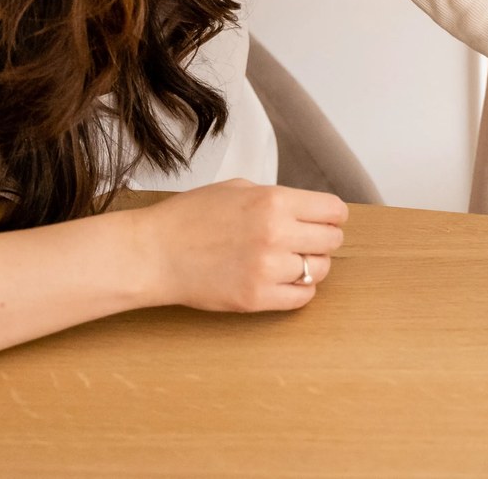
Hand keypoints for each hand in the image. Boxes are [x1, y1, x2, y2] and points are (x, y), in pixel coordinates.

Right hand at [135, 179, 347, 311]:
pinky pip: (301, 298)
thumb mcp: (239, 189)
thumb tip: (309, 209)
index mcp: (274, 201)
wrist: (154, 253)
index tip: (327, 220)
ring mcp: (267, 269)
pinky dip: (299, 290)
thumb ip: (278, 198)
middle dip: (324, 239)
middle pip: (332, 241)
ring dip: (311, 266)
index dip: (333, 215)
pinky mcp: (256, 298)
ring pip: (319, 270)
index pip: (334, 210)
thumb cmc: (190, 217)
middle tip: (308, 241)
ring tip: (290, 261)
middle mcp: (276, 234)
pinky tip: (283, 281)